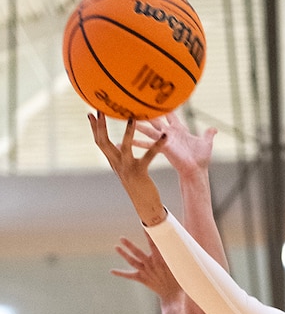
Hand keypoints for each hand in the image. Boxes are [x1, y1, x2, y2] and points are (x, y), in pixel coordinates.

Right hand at [88, 111, 167, 225]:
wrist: (145, 205)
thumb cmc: (138, 185)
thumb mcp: (126, 169)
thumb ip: (120, 156)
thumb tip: (116, 144)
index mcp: (113, 161)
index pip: (99, 141)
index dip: (95, 127)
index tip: (90, 112)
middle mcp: (116, 164)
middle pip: (103, 142)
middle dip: (101, 125)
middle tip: (100, 108)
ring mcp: (127, 168)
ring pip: (124, 147)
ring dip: (127, 132)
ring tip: (131, 118)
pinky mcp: (140, 172)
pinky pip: (148, 156)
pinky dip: (156, 146)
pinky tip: (165, 137)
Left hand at [111, 232, 181, 304]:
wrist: (172, 295)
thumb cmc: (178, 278)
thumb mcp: (179, 265)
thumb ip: (177, 253)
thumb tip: (182, 241)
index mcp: (161, 260)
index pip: (154, 244)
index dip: (149, 235)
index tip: (145, 226)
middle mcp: (151, 265)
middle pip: (138, 253)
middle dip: (129, 245)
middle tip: (121, 238)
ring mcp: (145, 272)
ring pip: (132, 262)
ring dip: (124, 254)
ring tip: (116, 247)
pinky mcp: (141, 278)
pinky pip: (129, 276)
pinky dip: (121, 273)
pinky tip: (112, 270)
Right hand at [133, 112, 215, 180]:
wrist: (196, 170)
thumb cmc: (201, 158)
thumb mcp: (206, 143)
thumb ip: (208, 134)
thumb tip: (214, 129)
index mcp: (179, 130)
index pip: (169, 115)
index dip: (164, 107)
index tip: (156, 98)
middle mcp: (170, 133)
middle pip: (156, 119)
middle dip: (147, 112)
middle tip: (135, 104)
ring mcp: (165, 140)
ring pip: (149, 129)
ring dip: (138, 124)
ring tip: (127, 118)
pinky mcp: (163, 146)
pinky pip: (148, 142)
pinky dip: (138, 141)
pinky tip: (128, 140)